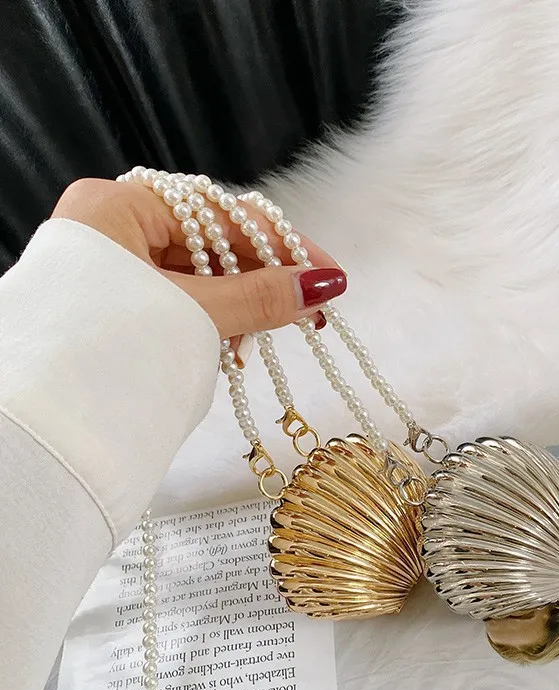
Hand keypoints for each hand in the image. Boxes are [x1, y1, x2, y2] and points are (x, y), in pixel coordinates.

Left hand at [51, 178, 345, 340]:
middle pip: (211, 243)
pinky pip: (178, 300)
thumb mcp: (192, 315)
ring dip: (236, 307)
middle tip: (302, 314)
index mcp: (120, 207)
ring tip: (254, 343)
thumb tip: (325, 283)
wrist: (38, 422)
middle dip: (259, 281)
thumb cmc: (108, 351)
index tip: (328, 276)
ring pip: (196, 276)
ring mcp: (111, 267)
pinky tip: (228, 347)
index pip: (222, 212)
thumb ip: (258, 297)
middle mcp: (112, 227)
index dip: (283, 245)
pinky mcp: (115, 304)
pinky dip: (209, 321)